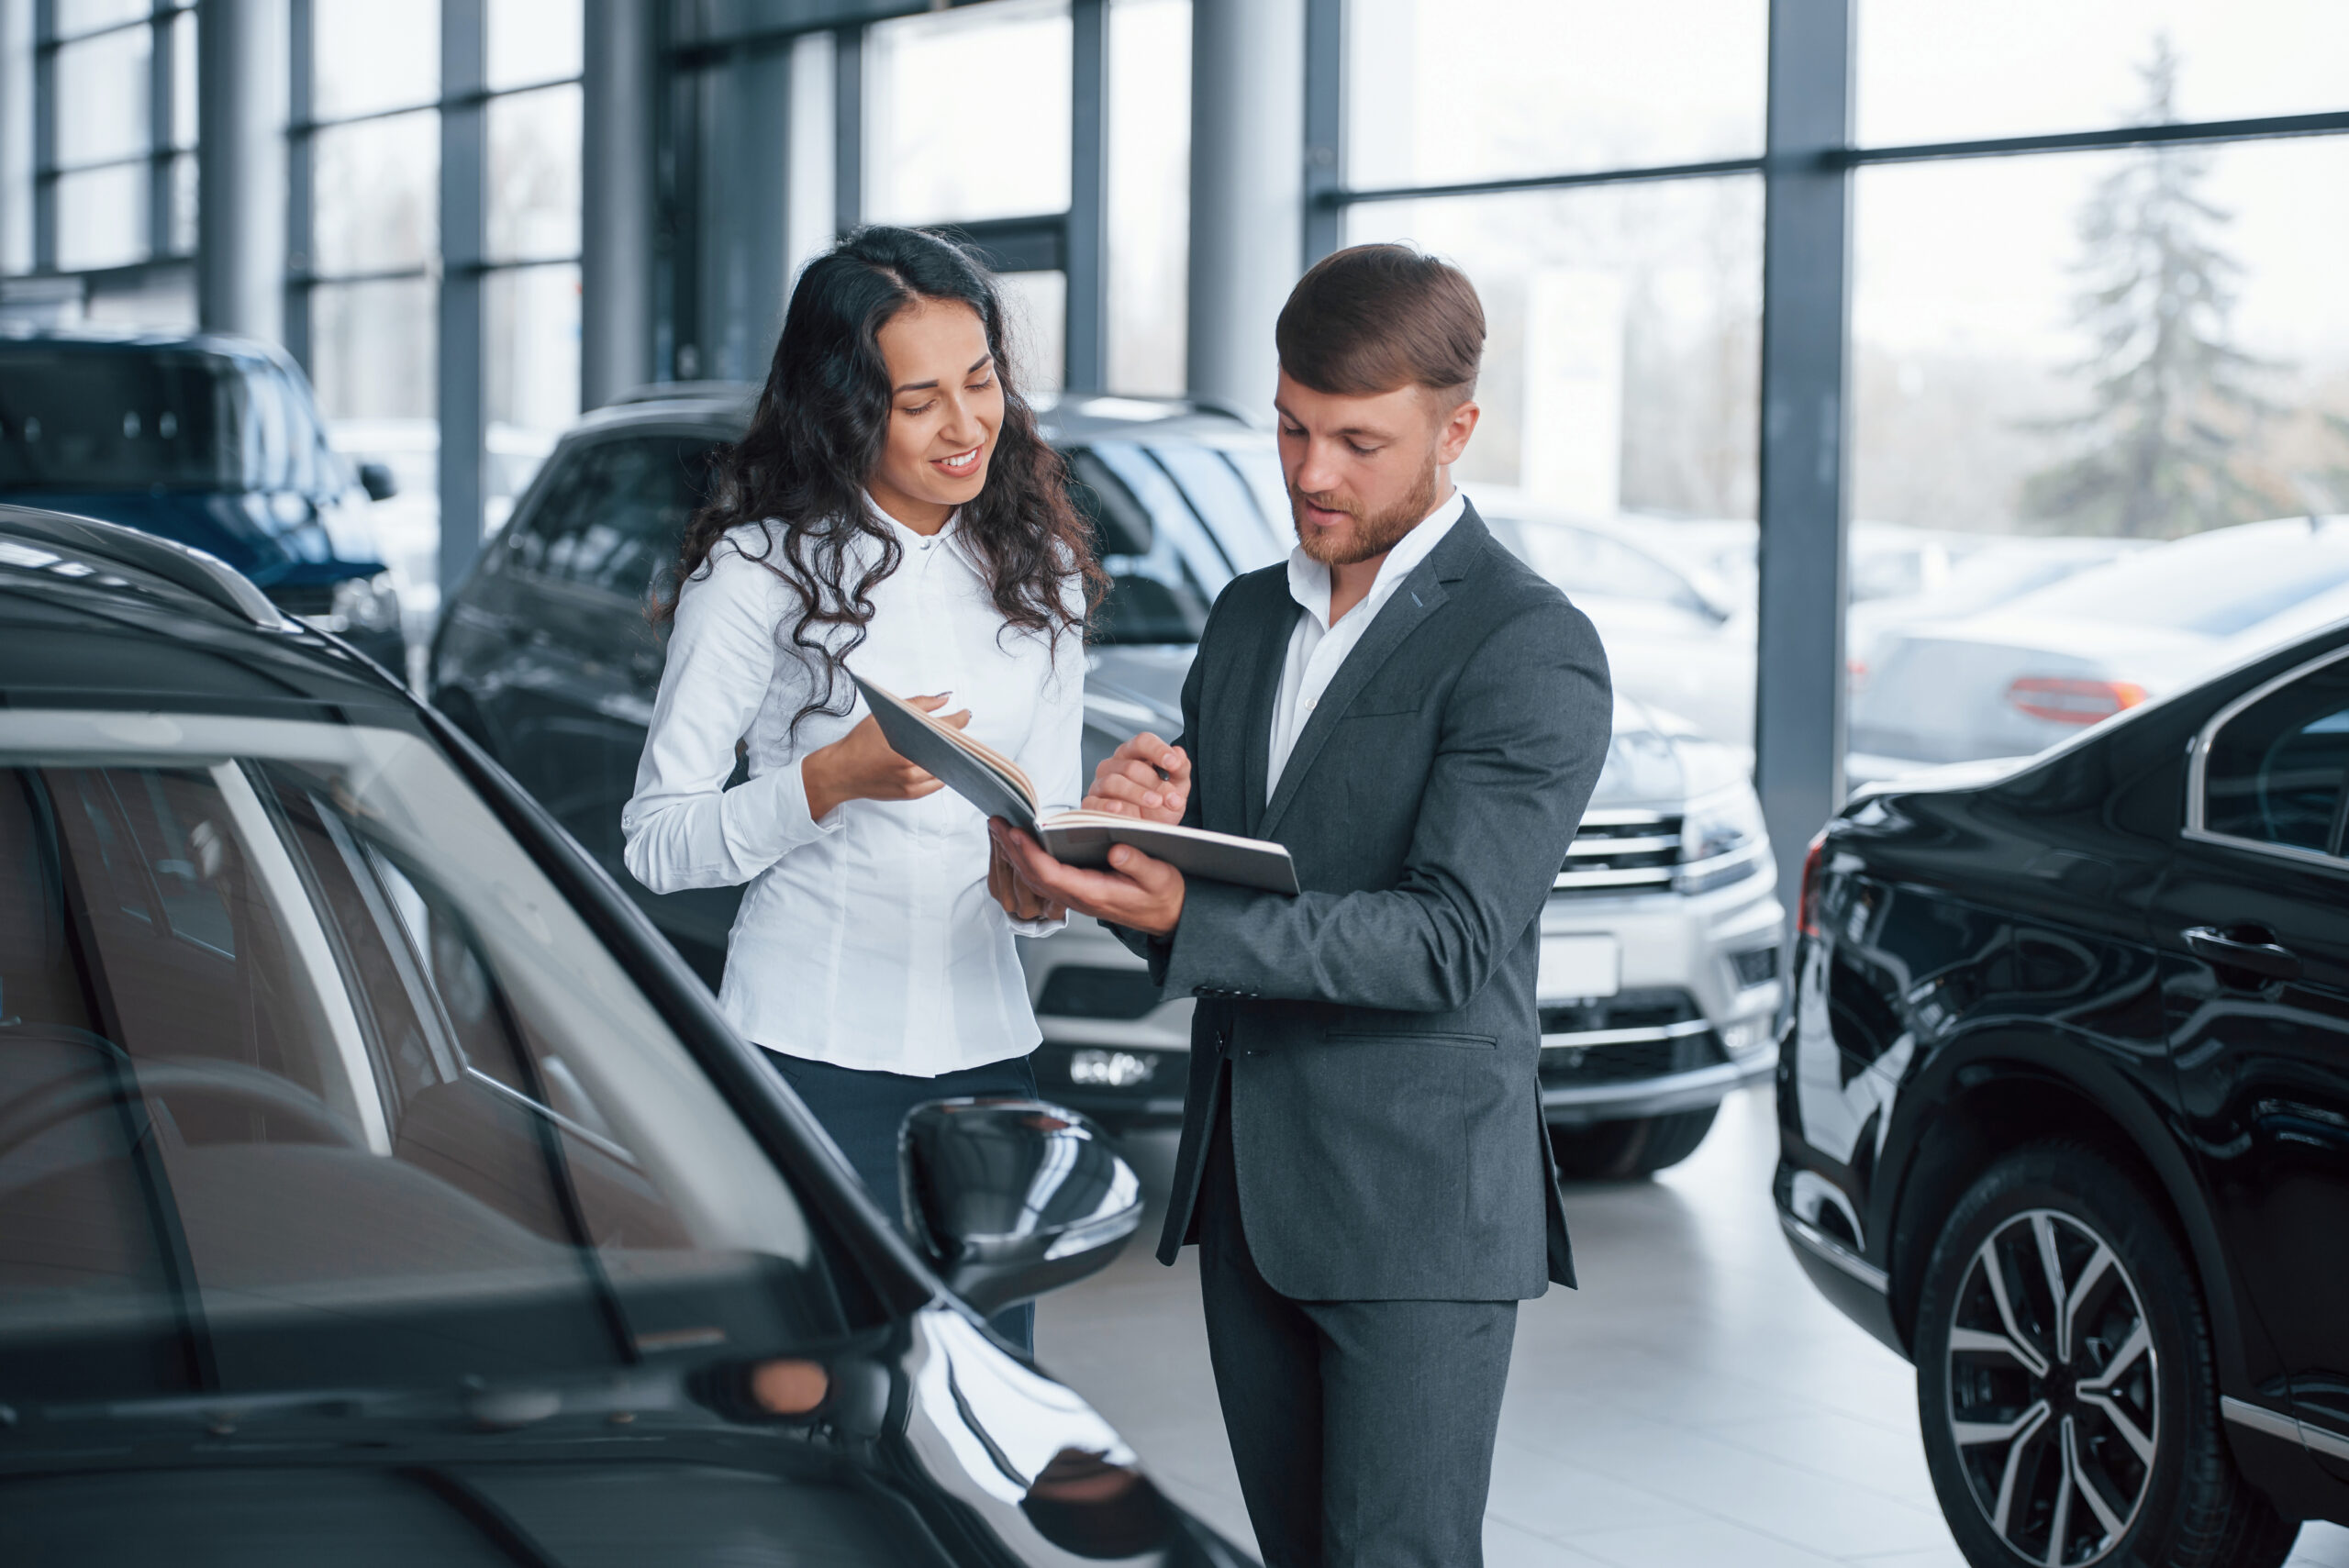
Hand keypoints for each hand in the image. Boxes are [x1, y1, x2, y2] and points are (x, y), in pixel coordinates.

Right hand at [802, 693, 967, 819]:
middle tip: (956, 730)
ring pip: (945, 768)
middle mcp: (911, 765)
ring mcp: (912, 782)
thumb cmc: (858, 743)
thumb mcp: (884, 715)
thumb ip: (918, 704)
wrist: (840, 772)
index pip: (944, 729)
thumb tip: (944, 699)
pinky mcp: (911, 794)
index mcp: (906, 742)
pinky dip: (941, 771)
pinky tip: (938, 762)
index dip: (959, 720)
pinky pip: (937, 783)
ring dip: (950, 757)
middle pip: (949, 750)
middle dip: (955, 738)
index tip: (965, 715)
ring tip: (948, 746)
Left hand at [990, 821, 1185, 936]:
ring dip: (1014, 853)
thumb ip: (1138, 864)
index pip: (1053, 876)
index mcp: (1096, 894)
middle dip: (1012, 849)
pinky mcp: (1077, 890)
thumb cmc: (1164, 895)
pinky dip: (1027, 858)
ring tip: (999, 827)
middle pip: (1035, 876)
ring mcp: (1075, 897)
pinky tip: (1019, 842)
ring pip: (1035, 877)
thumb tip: (1116, 851)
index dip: (1032, 855)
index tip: (1016, 833)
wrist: (1171, 916)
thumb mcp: (1160, 877)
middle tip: (995, 822)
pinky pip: (1043, 877)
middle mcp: (1079, 898)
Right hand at [1082, 732, 1190, 823]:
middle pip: (1130, 766)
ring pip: (1113, 782)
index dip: (1158, 750)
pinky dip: (1105, 805)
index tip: (1173, 763)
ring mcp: (1101, 784)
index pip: (1143, 742)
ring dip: (1137, 793)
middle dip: (1154, 782)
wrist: (1150, 832)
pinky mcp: (1091, 804)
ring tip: (1155, 803)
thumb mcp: (1177, 788)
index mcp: (1135, 755)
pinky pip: (1093, 802)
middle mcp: (1115, 765)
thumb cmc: (1160, 807)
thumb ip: (1180, 770)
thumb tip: (1179, 754)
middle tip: (1171, 797)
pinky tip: (1119, 809)